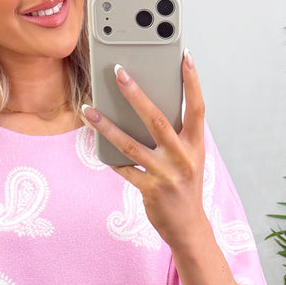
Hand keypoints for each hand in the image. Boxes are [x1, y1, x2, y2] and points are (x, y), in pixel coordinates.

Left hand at [82, 52, 206, 249]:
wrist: (189, 228)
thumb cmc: (185, 187)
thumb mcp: (189, 159)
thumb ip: (176, 136)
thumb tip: (147, 106)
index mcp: (196, 146)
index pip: (197, 108)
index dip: (192, 82)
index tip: (186, 56)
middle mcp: (183, 158)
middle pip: (157, 120)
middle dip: (136, 95)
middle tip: (119, 72)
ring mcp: (166, 175)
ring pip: (131, 145)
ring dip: (107, 126)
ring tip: (88, 110)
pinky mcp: (151, 190)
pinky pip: (125, 169)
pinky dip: (110, 157)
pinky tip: (96, 144)